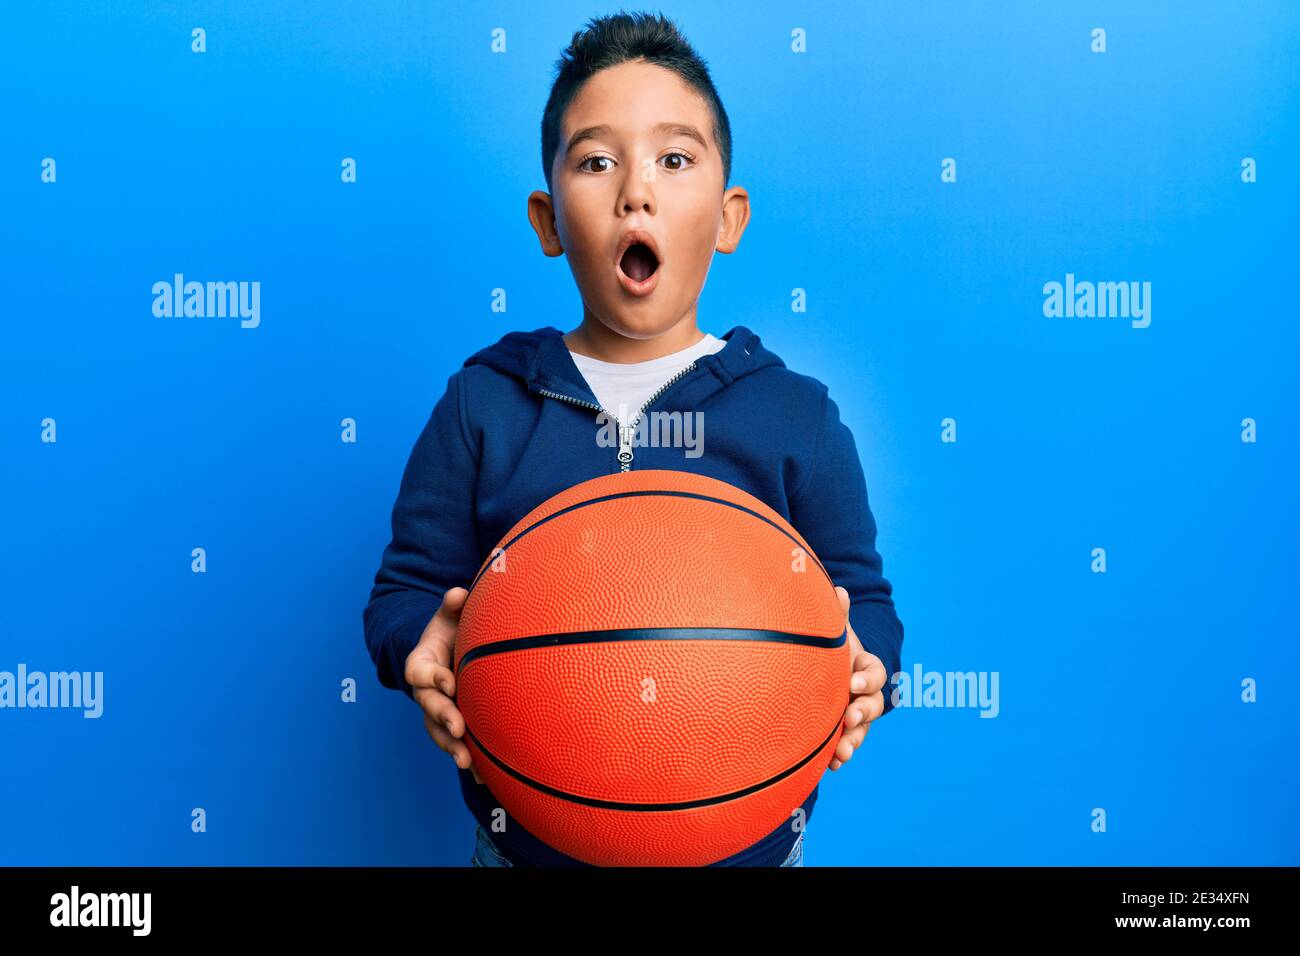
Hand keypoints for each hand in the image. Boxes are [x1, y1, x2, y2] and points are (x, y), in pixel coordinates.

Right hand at [404, 586, 483, 783]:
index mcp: (421, 663)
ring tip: (467, 762)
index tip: (451, 683)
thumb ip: (453, 604)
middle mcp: (425, 691)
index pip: (419, 673)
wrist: (450, 647)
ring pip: (438, 731)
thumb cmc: (452, 626)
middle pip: (428, 707)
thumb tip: (459, 594)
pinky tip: (484, 776)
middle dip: (443, 718)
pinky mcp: (451, 723)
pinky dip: (468, 758)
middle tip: (459, 729)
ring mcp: (436, 709)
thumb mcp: (449, 614)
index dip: (433, 678)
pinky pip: (456, 742)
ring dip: (451, 746)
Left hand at [829, 586, 886, 770]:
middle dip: (862, 712)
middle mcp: (866, 693)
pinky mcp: (843, 729)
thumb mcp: (837, 630)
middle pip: (872, 705)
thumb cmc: (835, 646)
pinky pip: (845, 743)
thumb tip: (837, 590)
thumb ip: (837, 614)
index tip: (852, 682)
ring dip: (853, 740)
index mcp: (866, 667)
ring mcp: (856, 712)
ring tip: (841, 753)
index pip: (874, 673)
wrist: (830, 667)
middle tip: (849, 718)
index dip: (866, 679)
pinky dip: (839, 755)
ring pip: (861, 729)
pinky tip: (831, 766)